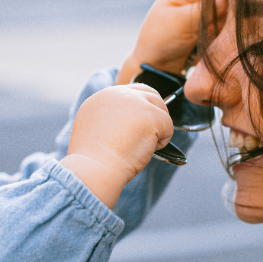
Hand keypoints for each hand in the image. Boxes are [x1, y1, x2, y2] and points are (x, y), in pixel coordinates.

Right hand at [59, 84, 173, 208]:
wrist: (94, 169)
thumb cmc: (94, 159)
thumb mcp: (95, 129)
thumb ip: (111, 118)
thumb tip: (132, 121)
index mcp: (103, 96)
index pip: (132, 92)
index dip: (141, 110)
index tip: (140, 126)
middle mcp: (119, 93)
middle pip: (150, 94)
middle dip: (155, 115)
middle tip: (151, 135)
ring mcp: (136, 102)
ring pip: (161, 110)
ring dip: (158, 129)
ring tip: (143, 147)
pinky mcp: (150, 114)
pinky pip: (168, 125)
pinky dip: (162, 142)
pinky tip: (147, 150)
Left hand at [116, 0, 227, 84]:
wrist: (155, 65)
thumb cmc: (159, 40)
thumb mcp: (179, 23)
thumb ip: (203, 10)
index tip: (228, 8)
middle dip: (222, 15)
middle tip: (209, 29)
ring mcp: (204, 14)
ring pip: (227, 16)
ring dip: (219, 29)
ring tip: (204, 38)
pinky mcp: (209, 29)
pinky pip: (224, 30)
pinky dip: (218, 38)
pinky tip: (205, 44)